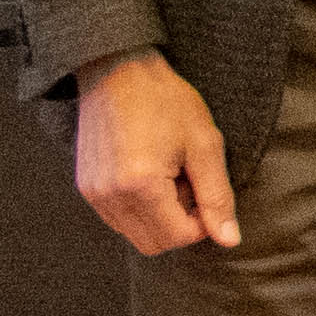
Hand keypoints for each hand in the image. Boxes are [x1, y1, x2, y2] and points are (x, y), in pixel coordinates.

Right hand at [70, 48, 240, 253]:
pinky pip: (118, 219)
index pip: (178, 237)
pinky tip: (149, 174)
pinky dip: (140, 208)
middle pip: (154, 244)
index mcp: (140, 186)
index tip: (206, 190)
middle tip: (188, 183)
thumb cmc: (166, 101)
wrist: (119, 71)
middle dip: (179, 223)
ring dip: (159, 217)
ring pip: (135, 234)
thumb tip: (229, 240)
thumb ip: (217, 197)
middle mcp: (109, 196)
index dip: (202, 222)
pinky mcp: (86, 187)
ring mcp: (93, 193)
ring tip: (168, 175)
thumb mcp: (204, 145)